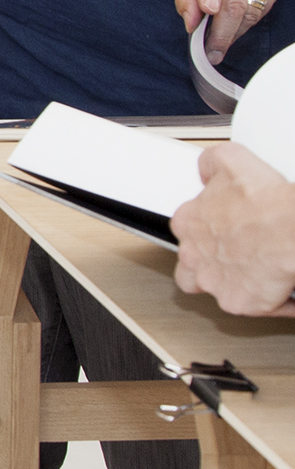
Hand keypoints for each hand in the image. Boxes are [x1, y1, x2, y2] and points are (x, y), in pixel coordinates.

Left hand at [172, 142, 294, 316]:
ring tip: (257, 274)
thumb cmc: (265, 201)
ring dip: (233, 284)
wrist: (292, 229)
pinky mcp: (239, 303)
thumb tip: (205, 168)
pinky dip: (267, 301)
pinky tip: (280, 290)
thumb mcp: (231, 161)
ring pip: (215, 289)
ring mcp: (214, 282)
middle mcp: (194, 256)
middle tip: (238, 256)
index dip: (206, 231)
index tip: (224, 229)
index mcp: (188, 223)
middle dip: (210, 264)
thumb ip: (210, 163)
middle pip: (190, 267)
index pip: (185, 231)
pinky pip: (251, 307)